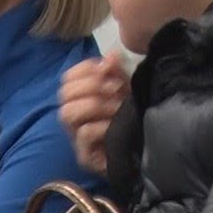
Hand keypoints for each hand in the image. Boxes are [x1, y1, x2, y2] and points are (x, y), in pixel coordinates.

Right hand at [58, 49, 128, 176]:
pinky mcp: (85, 157)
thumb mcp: (126, 91)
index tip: (107, 68)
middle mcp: (74, 119)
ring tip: (116, 107)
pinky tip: (115, 126)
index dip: (85, 69)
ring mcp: (76, 139)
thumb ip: (117, 72)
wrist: (147, 155)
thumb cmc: (132, 121)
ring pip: (66, 113)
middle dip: (90, 86)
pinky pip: (84, 133)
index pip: (67, 78)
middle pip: (64, 93)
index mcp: (81, 100)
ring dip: (94, 104)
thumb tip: (111, 55)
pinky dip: (100, 125)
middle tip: (114, 88)